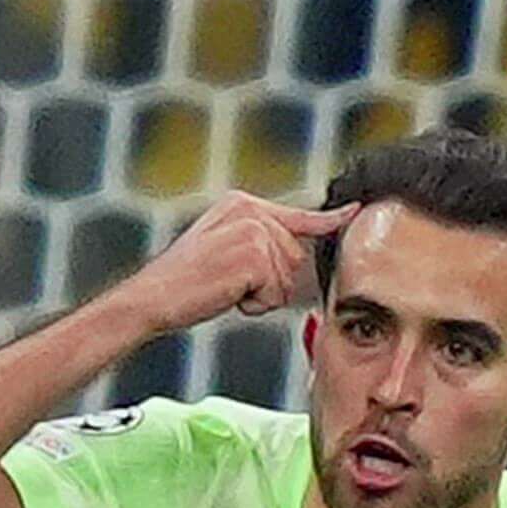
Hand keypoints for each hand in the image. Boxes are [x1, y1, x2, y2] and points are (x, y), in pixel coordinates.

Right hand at [120, 194, 359, 334]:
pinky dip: (255, 303)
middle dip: (271, 282)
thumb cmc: (184, 283)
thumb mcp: (224, 249)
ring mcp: (253, 230)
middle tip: (230, 283)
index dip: (328, 221)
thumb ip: (259, 243)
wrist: (152, 297)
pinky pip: (276, 292)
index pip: (297, 215)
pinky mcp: (253, 254)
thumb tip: (295, 256)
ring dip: (262, 295)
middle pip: (295, 257)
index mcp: (241, 204)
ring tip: (224, 288)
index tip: (353, 212)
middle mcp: (250, 210)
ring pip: (288, 278)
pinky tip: (226, 294)